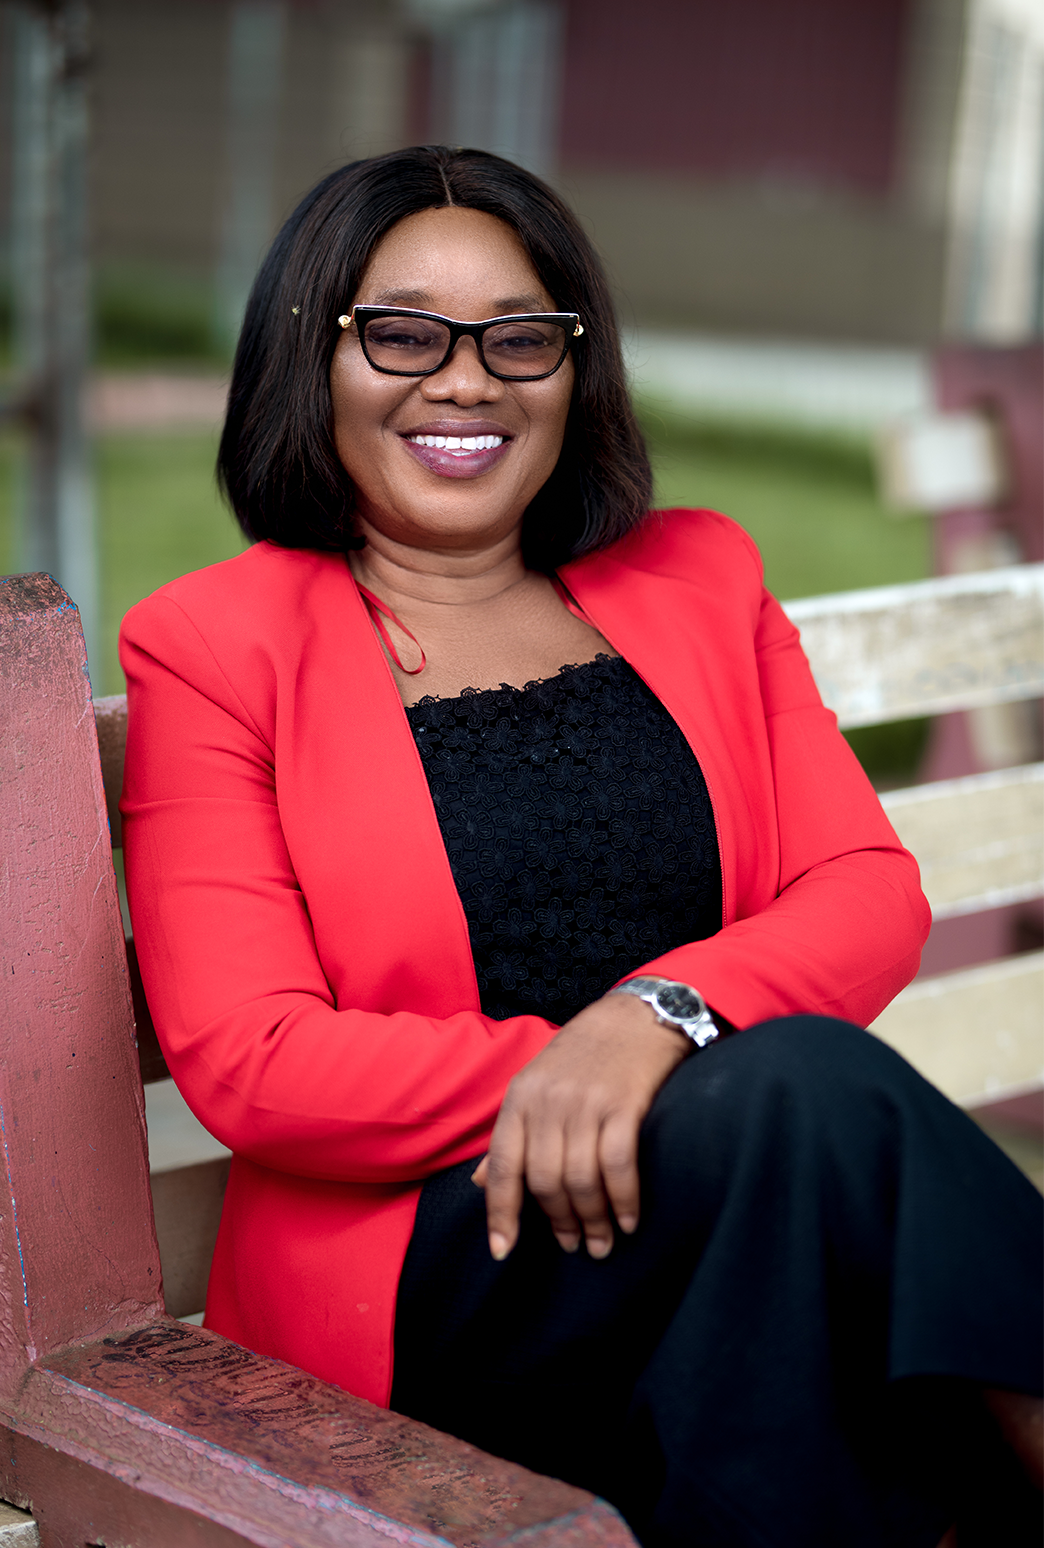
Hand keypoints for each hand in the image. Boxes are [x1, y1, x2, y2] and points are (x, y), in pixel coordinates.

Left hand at [470, 992, 689, 1260]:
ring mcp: (586, 1103)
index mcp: (520, 1098)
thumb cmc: (584, 1054)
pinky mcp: (624, 1105)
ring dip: (592, 1221)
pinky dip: (624, 1200)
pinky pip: (619, 1166)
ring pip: (580, 1179)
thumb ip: (512, 1135)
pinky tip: (629, 1220)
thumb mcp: (536, 1084)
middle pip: (545, 1181)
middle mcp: (548, 1102)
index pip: (502, 1166)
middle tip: (575, 1247)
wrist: (636, 1015)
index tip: (503, 1251)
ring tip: (601, 1243)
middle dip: (559, 1223)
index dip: (500, 1212)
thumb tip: (479, 1182)